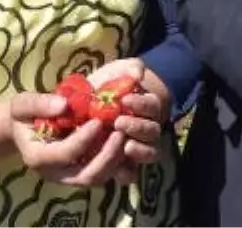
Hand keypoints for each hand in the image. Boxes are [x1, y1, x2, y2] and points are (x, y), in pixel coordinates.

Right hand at [9, 92, 125, 186]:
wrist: (28, 128)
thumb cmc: (25, 115)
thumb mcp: (24, 104)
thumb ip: (39, 104)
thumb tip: (64, 105)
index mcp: (37, 157)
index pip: (65, 154)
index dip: (83, 139)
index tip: (98, 120)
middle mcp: (55, 173)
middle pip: (86, 176)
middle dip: (107, 156)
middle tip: (121, 132)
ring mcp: (69, 176)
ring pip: (98, 179)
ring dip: (116, 160)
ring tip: (126, 136)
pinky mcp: (82, 173)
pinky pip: (104, 175)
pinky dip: (118, 163)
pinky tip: (126, 144)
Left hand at [88, 58, 168, 183]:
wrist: (88, 105)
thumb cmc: (106, 86)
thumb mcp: (118, 70)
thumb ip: (130, 67)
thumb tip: (138, 74)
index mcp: (147, 106)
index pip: (153, 106)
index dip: (142, 104)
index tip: (125, 99)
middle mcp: (146, 128)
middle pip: (153, 131)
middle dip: (138, 126)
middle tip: (118, 121)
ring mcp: (136, 147)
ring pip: (150, 153)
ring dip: (139, 149)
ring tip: (122, 143)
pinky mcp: (121, 165)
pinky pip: (132, 174)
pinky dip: (127, 172)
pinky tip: (117, 168)